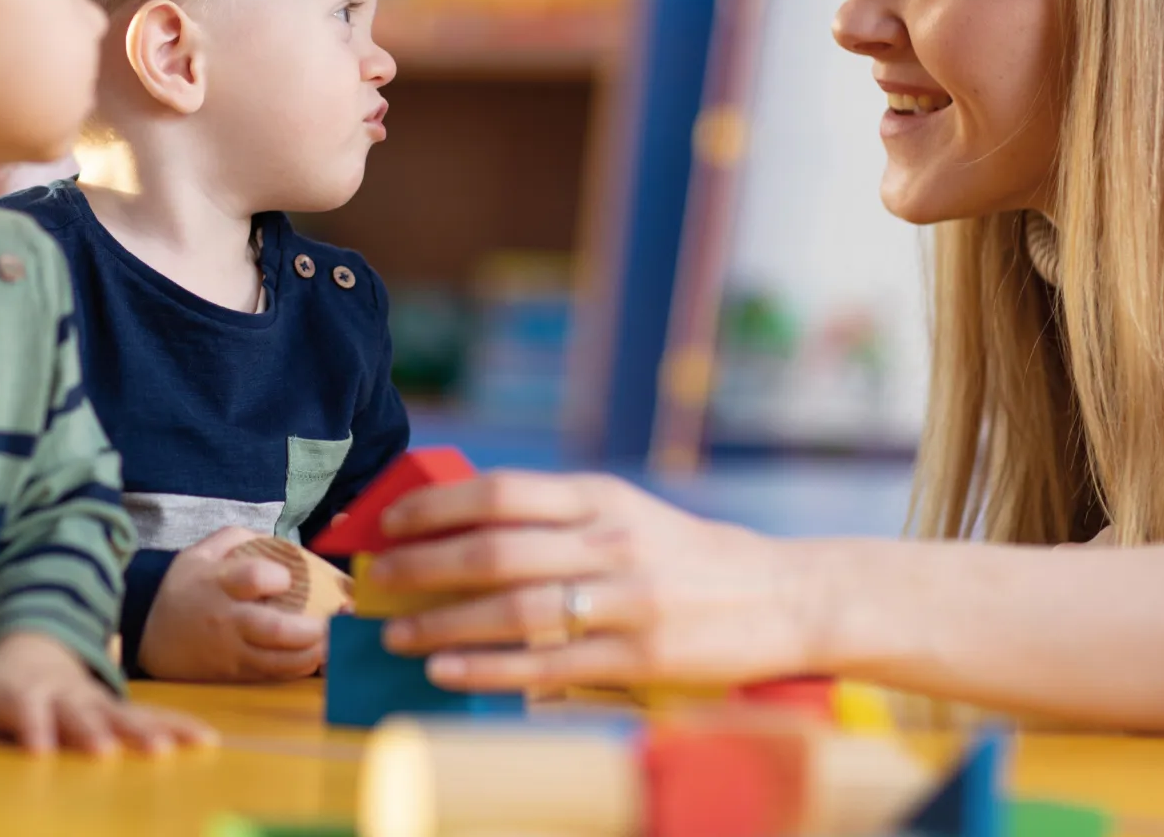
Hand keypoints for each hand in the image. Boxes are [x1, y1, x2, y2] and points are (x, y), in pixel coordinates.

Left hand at [0, 631, 216, 753]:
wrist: (37, 644)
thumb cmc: (0, 681)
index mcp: (28, 692)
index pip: (28, 712)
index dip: (34, 729)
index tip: (39, 751)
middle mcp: (68, 695)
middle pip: (82, 714)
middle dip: (96, 733)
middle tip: (107, 753)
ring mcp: (98, 701)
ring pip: (125, 715)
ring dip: (147, 731)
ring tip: (168, 751)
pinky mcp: (121, 710)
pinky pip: (153, 718)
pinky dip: (178, 726)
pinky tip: (204, 740)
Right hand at [138, 527, 328, 681]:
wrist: (150, 640)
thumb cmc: (183, 591)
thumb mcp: (198, 554)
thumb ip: (236, 538)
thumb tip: (277, 537)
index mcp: (217, 583)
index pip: (250, 579)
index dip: (274, 577)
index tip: (286, 577)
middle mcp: (226, 620)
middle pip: (273, 630)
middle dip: (311, 629)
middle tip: (336, 620)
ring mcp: (232, 652)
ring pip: (279, 661)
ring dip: (315, 654)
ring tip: (336, 640)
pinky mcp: (237, 675)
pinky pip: (275, 676)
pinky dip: (301, 669)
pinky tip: (320, 657)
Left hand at [369, 471, 822, 691]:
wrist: (782, 596)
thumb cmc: (685, 556)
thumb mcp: (626, 513)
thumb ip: (557, 516)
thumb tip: (460, 525)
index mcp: (602, 497)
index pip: (502, 492)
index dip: (438, 507)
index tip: (391, 523)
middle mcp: (612, 541)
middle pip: (497, 551)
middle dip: (425, 567)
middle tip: (380, 580)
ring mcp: (629, 600)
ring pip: (515, 611)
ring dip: (445, 625)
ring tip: (398, 636)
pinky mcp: (642, 655)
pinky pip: (549, 665)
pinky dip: (490, 669)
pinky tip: (449, 672)